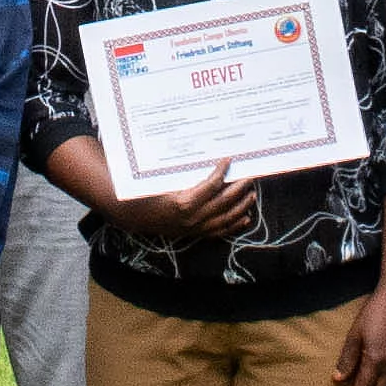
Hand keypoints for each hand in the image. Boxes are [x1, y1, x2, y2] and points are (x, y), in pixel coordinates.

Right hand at [91, 156, 258, 249]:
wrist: (134, 215)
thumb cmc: (145, 193)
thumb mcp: (161, 179)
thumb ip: (181, 170)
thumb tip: (200, 152)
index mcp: (183, 202)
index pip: (211, 185)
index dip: (222, 171)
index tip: (229, 159)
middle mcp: (192, 217)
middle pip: (224, 201)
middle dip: (240, 187)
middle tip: (250, 175)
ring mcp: (195, 228)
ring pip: (225, 218)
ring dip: (242, 205)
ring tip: (252, 193)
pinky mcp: (195, 233)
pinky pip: (219, 231)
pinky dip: (234, 224)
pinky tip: (246, 217)